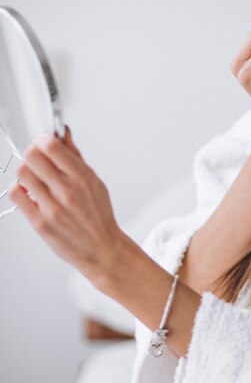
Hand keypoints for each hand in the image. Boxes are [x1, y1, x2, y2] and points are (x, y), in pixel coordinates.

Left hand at [7, 126, 123, 281]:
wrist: (101, 248)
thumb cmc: (99, 215)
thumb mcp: (94, 181)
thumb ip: (75, 156)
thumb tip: (63, 134)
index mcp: (82, 177)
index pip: (51, 146)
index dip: (42, 139)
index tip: (42, 141)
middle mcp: (66, 191)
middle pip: (32, 156)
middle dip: (32, 152)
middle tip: (36, 158)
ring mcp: (51, 207)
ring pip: (22, 173)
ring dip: (25, 170)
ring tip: (33, 177)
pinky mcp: (39, 222)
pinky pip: (16, 195)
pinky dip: (18, 188)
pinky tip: (28, 191)